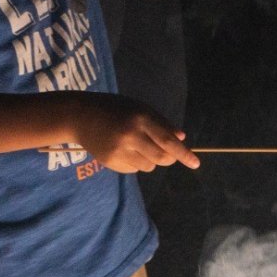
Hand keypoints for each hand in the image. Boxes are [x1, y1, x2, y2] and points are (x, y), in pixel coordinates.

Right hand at [67, 94, 199, 172]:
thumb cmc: (115, 109)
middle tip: (167, 154)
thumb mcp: (139, 108)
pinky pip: (134, 169)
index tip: (195, 164)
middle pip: (161, 158)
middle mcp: (131, 135)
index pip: (168, 141)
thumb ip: (160, 123)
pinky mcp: (111, 162)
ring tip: (138, 146)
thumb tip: (181, 138)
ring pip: (149, 166)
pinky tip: (124, 150)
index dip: (183, 154)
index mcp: (141, 118)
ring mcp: (120, 150)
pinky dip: (135, 162)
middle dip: (169, 158)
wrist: (80, 116)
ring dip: (150, 160)